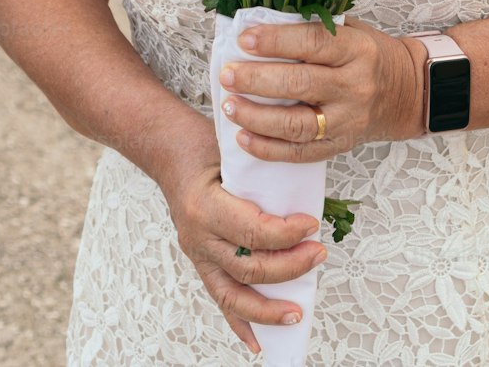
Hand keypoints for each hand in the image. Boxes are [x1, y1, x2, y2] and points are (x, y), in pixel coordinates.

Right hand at [161, 148, 327, 356]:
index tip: (311, 225)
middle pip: (248, 267)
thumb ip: (265, 175)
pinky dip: (241, 323)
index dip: (286, 234)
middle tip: (318, 255)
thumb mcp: (235, 151)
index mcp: (205, 205)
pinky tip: (259, 342)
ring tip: (298, 313)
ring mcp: (197, 255)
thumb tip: (309, 195)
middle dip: (290, 267)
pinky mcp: (200, 264)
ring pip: (234, 295)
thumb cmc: (205, 147)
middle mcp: (198, 236)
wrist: (169, 152)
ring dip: (269, 308)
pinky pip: (220, 300)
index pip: (252, 231)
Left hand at [218, 14, 425, 162]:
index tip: (244, 39)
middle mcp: (354, 86)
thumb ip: (313, 28)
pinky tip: (244, 137)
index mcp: (357, 49)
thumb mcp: (351, 30)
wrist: (405, 92)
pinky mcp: (339, 146)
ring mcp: (347, 121)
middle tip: (227, 74)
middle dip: (257, 79)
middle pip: (299, 84)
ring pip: (296, 124)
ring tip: (229, 105)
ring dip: (257, 116)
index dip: (275, 41)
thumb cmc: (368, 54)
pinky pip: (299, 152)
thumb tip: (260, 23)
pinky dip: (268, 148)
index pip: (312, 43)